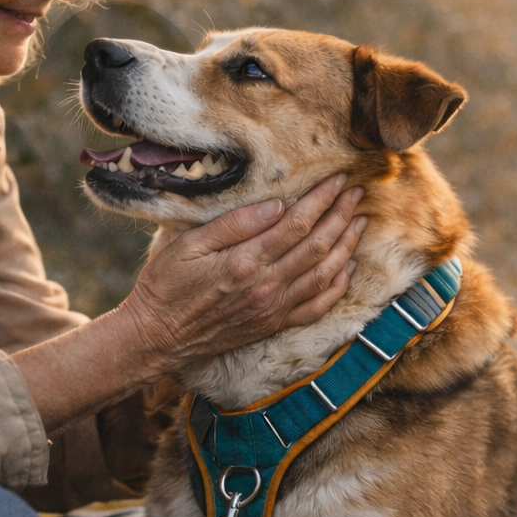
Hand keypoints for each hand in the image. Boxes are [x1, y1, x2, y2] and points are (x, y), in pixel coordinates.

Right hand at [119, 173, 367, 373]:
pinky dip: (337, 286)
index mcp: (245, 262)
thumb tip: (276, 205)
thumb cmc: (166, 286)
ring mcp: (273, 308)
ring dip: (346, 246)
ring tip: (359, 222)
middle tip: (356, 193)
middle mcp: (266, 287)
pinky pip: (317, 306)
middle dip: (341, 216)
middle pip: (318, 246)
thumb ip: (234, 224)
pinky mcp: (273, 323)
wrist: (157, 337)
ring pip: (324, 274)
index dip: (322, 200)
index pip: (297, 224)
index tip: (338, 179)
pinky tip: (347, 268)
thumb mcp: (188, 245)